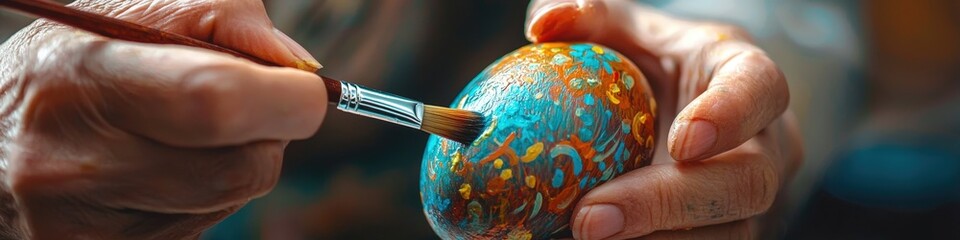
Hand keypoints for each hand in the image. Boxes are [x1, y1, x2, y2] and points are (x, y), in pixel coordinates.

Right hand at [0, 0, 324, 237]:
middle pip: (243, 169)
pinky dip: (200, 200)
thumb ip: (227, 19)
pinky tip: (155, 174)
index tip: (306, 91)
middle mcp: (72, 163)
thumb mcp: (136, 11)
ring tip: (178, 136)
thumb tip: (300, 71)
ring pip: (230, 203)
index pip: (219, 104)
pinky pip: (198, 230)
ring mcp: (78, 226)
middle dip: (268, 135)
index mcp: (84, 80)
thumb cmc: (77, 63)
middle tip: (244, 107)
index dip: (286, 100)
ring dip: (235, 165)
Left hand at [525, 0, 802, 238]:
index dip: (730, 115)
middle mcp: (764, 146)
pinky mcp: (723, 234)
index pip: (760, 90)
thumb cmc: (653, 66)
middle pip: (748, 184)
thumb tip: (544, 24)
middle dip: (668, 205)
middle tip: (591, 218)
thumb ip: (592, 18)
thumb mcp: (628, 31)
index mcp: (749, 78)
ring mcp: (748, 201)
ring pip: (727, 235)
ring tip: (580, 238)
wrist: (682, 113)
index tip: (683, 142)